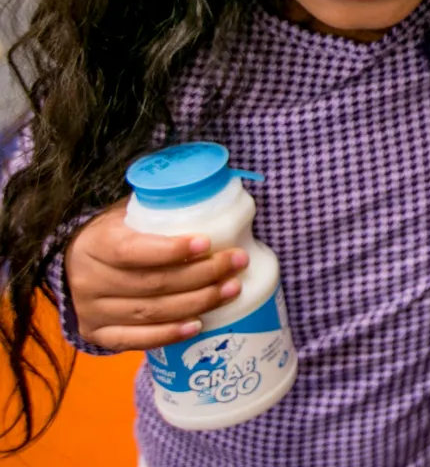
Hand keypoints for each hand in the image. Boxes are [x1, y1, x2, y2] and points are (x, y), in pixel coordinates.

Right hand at [64, 201, 248, 350]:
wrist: (79, 263)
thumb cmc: (118, 234)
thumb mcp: (130, 214)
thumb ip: (160, 211)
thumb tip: (214, 202)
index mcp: (95, 244)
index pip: (132, 251)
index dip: (171, 250)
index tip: (208, 243)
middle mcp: (88, 280)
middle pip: (151, 284)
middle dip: (202, 275)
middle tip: (236, 263)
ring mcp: (90, 311)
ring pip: (151, 312)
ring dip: (197, 303)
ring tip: (231, 289)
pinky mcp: (97, 334)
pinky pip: (136, 340)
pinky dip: (170, 334)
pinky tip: (198, 325)